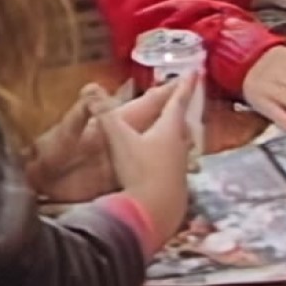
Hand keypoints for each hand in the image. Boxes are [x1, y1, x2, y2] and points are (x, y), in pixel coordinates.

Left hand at [28, 80, 180, 202]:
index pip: (144, 104)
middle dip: (175, 112)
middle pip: (154, 122)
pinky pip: (145, 167)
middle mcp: (120, 137)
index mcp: (110, 123)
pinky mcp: (117, 176)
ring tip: (193, 135)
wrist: (38, 181)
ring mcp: (120, 157)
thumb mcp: (64, 132)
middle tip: (198, 103)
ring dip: (172, 138)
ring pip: (152, 144)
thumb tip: (90, 89)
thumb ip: (78, 115)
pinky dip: (160, 163)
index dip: (164, 93)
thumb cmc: (49, 154)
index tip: (187, 79)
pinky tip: (173, 166)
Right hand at [98, 72, 197, 240]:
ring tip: (176, 131)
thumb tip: (90, 87)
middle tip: (183, 100)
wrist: (155, 213)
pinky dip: (172, 157)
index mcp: (167, 129)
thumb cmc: (139, 171)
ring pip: (182, 145)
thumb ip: (104, 114)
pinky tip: (165, 166)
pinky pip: (177, 164)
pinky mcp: (178, 186)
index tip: (195, 72)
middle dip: (181, 110)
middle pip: (183, 123)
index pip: (177, 102)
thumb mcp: (118, 139)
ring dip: (179, 135)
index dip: (184, 86)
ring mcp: (180, 167)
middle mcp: (179, 146)